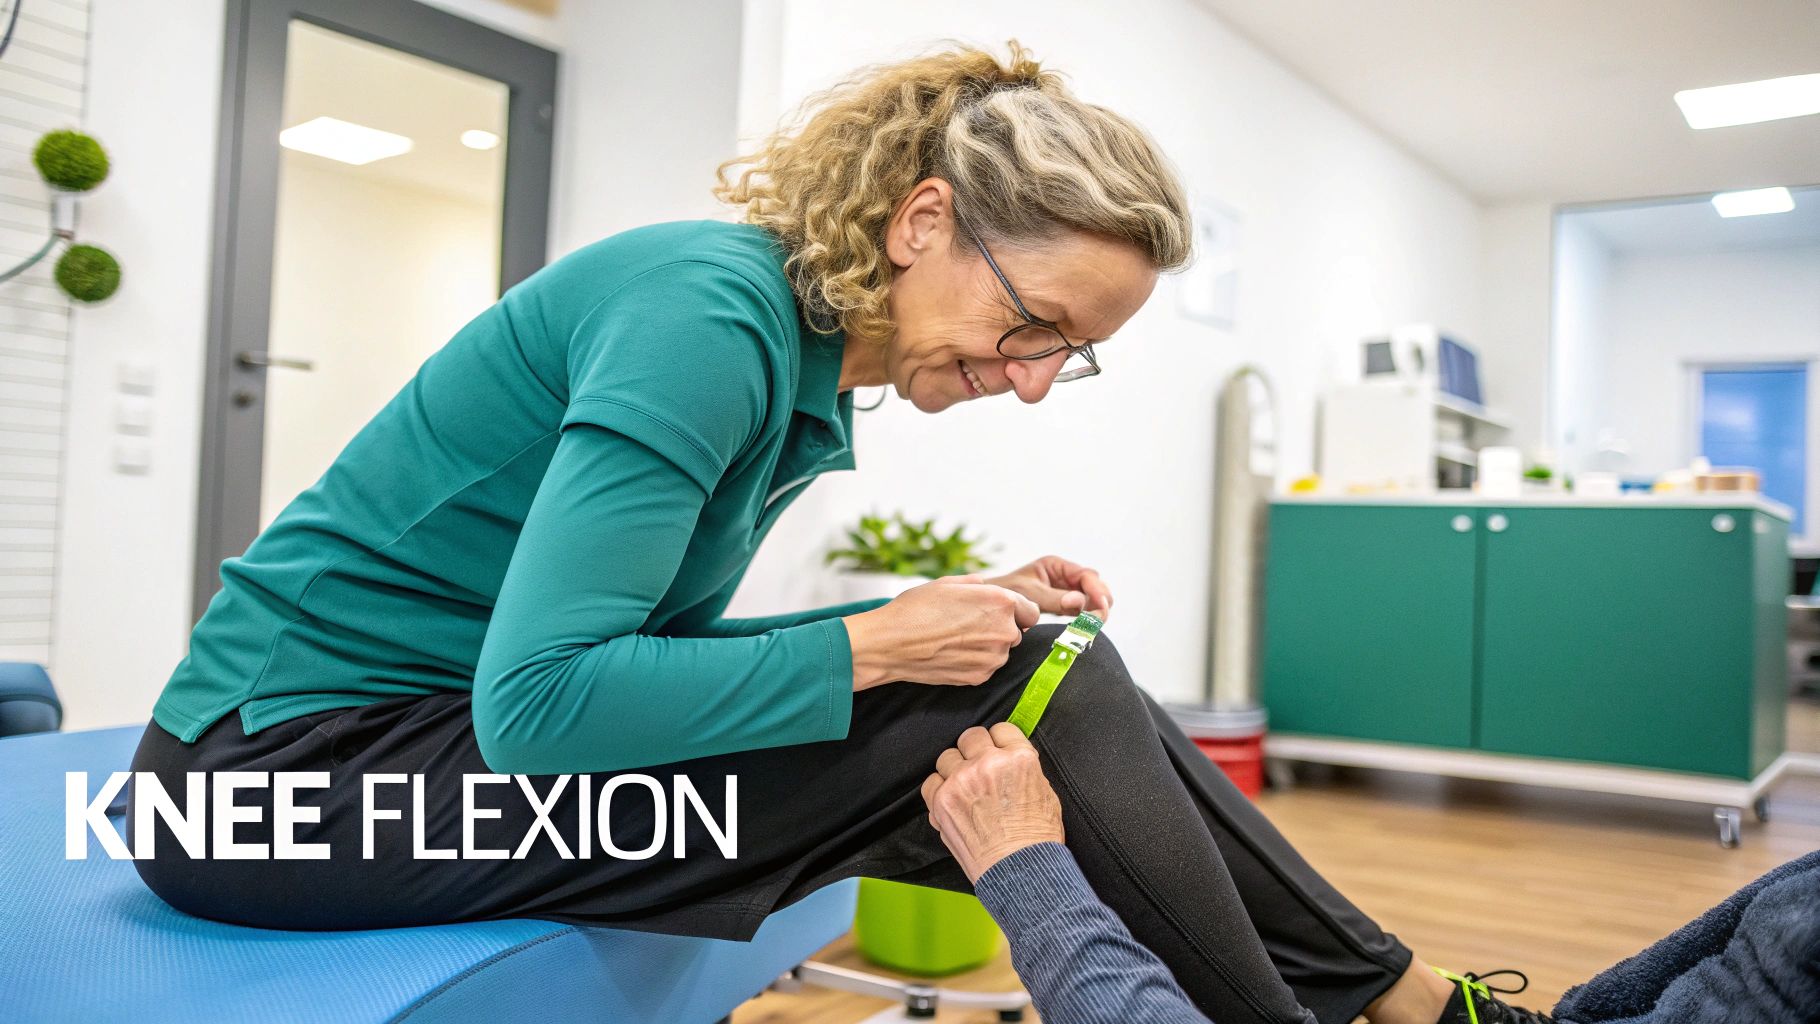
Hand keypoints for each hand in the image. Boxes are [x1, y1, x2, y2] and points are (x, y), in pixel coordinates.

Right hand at [841, 575, 1039, 691]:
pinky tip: (951, 652)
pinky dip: (975, 661)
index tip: (999, 613)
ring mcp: (993, 657)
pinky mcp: (980, 677)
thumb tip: (985, 586)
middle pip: (1016, 632)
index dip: (1015, 611)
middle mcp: (1004, 631)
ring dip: (987, 646)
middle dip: (999, 628)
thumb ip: (976, 584)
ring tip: (955, 638)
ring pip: (1001, 651)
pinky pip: (986, 667)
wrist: (890, 644)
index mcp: (1000, 602)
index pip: (1031, 611)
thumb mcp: (947, 583)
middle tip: (968, 625)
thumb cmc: (915, 609)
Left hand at [919, 722, 1064, 883]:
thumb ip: (1024, 770)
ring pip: (947, 757)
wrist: (1020, 871)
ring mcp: (961, 781)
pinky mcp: (941, 801)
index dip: (1000, 742)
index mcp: (1019, 758)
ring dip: (955, 770)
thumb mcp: (1046, 793)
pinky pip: (930, 782)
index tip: (997, 751)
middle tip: (979, 768)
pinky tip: (952, 801)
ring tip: (965, 789)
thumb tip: (1009, 760)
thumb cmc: (1037, 838)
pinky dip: (939, 790)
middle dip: (975, 750)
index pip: (1002, 729)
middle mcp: (987, 763)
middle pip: (971, 736)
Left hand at [982, 555, 1112, 622]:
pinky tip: (1085, 629)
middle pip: (1094, 586)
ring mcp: (1063, 591)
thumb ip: (1054, 598)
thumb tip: (1080, 603)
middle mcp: (1063, 576)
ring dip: (1096, 611)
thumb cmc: (1004, 594)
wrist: (988, 607)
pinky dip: (1086, 619)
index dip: (1097, 591)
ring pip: (1090, 600)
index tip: (1101, 608)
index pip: (1087, 575)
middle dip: (1100, 601)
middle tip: (1099, 620)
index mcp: (1055, 566)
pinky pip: (1081, 612)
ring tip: (1093, 626)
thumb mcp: (1029, 594)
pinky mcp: (1061, 607)